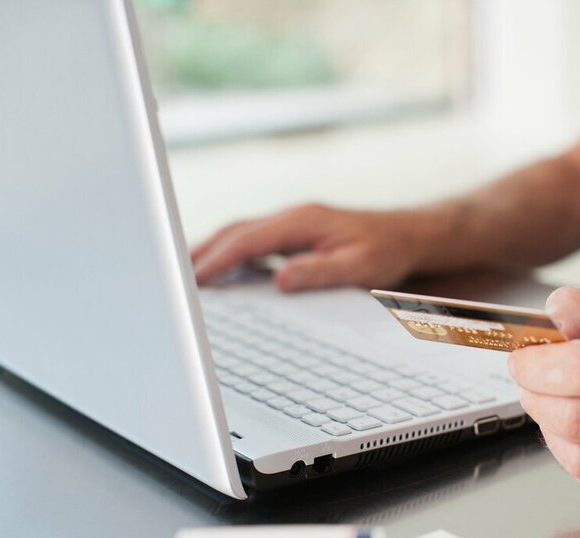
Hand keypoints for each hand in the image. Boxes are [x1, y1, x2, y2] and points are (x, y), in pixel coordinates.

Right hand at [192, 204, 428, 290]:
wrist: (408, 234)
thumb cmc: (386, 250)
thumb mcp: (359, 266)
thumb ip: (319, 272)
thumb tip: (280, 280)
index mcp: (303, 221)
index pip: (248, 240)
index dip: (218, 260)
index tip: (194, 279)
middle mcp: (293, 216)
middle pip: (235, 231)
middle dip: (201, 251)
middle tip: (171, 274)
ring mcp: (293, 222)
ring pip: (241, 233)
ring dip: (212, 250)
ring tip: (185, 273)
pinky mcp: (296, 232)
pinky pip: (254, 240)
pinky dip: (231, 252)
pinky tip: (222, 271)